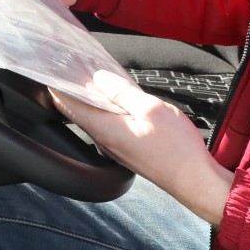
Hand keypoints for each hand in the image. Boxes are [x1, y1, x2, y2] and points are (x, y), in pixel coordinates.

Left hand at [50, 70, 234, 225]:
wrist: (195, 181)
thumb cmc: (177, 149)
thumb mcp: (151, 109)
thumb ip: (122, 93)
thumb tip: (99, 79)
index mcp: (105, 129)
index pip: (69, 105)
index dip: (58, 85)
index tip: (53, 69)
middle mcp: (105, 140)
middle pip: (78, 112)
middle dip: (72, 90)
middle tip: (72, 68)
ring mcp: (116, 148)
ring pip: (94, 119)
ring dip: (90, 100)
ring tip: (92, 79)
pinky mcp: (128, 151)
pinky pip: (108, 126)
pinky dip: (105, 110)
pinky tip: (115, 101)